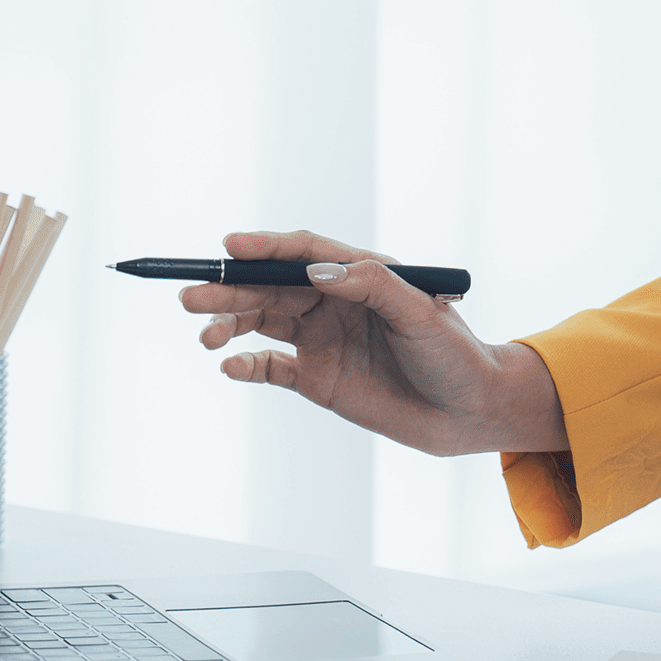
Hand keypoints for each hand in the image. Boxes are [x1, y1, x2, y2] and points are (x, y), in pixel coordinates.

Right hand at [179, 230, 569, 455]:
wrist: (468, 413)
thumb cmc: (454, 355)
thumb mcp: (421, 314)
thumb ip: (372, 286)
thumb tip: (317, 271)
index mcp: (360, 275)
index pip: (303, 252)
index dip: (265, 248)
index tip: (230, 248)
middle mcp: (335, 302)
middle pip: (271, 287)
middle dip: (231, 289)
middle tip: (193, 296)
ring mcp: (323, 340)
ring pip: (262, 322)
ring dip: (230, 324)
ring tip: (207, 333)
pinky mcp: (317, 378)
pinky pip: (270, 367)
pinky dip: (247, 365)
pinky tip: (230, 366)